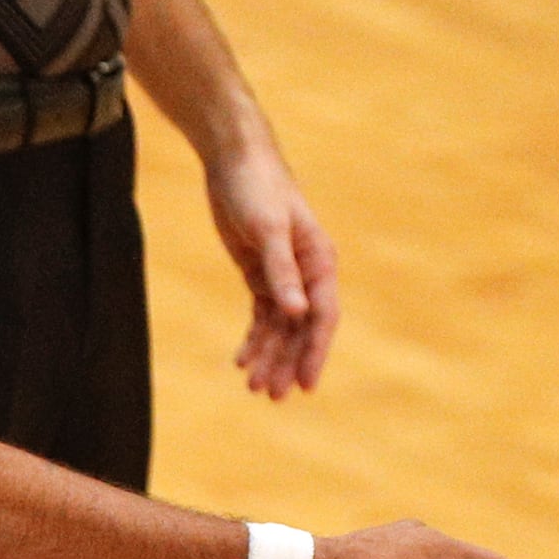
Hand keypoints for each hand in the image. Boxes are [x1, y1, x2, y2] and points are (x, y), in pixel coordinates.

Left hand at [203, 142, 339, 396]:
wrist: (235, 161)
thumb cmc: (257, 188)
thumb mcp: (267, 229)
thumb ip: (281, 270)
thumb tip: (299, 312)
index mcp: (319, 261)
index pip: (322, 316)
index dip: (315, 351)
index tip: (307, 384)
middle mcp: (307, 272)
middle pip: (302, 328)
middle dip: (289, 362)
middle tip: (273, 396)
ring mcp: (283, 274)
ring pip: (281, 326)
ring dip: (270, 355)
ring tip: (255, 387)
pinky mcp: (260, 272)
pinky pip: (262, 314)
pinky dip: (254, 337)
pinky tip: (242, 359)